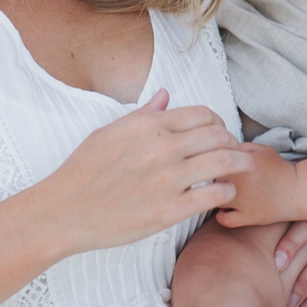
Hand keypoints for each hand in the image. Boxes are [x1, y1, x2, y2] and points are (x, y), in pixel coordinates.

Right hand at [37, 89, 250, 255]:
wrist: (65, 211)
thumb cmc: (84, 171)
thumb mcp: (109, 133)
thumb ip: (142, 114)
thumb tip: (165, 95)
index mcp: (149, 126)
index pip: (202, 114)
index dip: (217, 123)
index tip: (219, 134)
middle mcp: (162, 148)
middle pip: (219, 135)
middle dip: (231, 141)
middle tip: (233, 152)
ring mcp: (168, 180)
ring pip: (225, 161)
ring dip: (239, 164)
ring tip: (241, 169)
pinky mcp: (170, 211)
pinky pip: (215, 194)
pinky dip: (227, 191)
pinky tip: (223, 193)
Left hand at [213, 144, 298, 227]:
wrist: (298, 190)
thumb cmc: (278, 169)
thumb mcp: (260, 150)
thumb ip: (238, 147)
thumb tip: (218, 151)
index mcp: (241, 162)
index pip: (211, 160)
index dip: (209, 163)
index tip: (213, 167)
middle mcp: (240, 182)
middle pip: (209, 180)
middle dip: (211, 180)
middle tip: (217, 181)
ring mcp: (243, 201)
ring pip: (214, 199)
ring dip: (215, 197)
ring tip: (222, 195)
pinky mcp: (249, 217)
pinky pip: (224, 220)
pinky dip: (222, 216)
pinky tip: (226, 211)